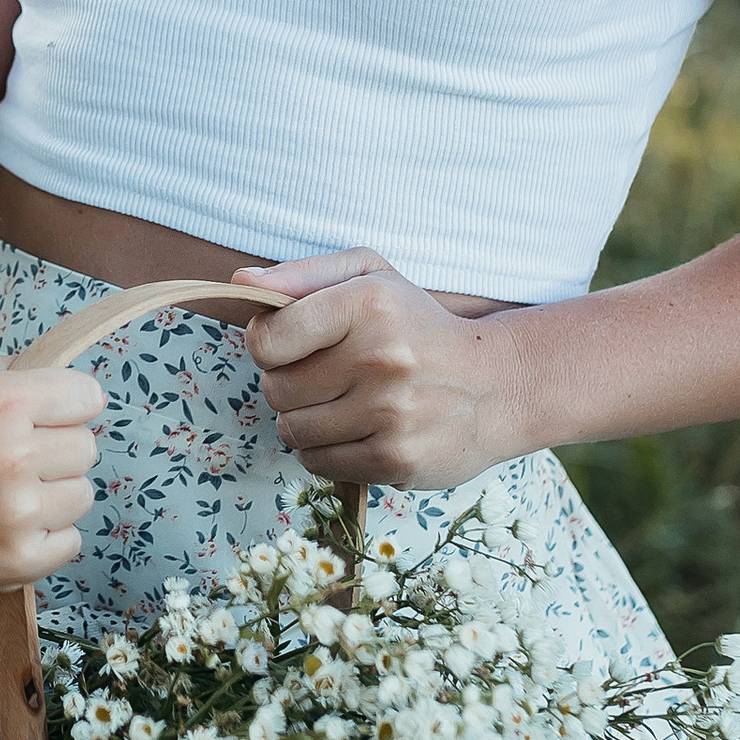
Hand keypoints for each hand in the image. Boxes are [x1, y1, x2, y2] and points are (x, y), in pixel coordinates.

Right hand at [0, 355, 101, 595]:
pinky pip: (71, 541)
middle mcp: (15, 455)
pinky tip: (5, 525)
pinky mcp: (20, 559)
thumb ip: (17, 371)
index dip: (67, 405)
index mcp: (4, 402)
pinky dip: (45, 536)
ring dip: (53, 494)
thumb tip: (73, 387)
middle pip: (87, 448)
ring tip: (4, 493)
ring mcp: (19, 512)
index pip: (88, 396)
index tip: (43, 416)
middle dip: (56, 450)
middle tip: (11, 458)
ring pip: (82, 495)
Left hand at [232, 252, 523, 488]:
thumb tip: (241, 279)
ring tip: (341, 404)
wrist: (498, 385)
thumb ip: (303, 275)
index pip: (268, 340)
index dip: (267, 344)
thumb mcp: (371, 277)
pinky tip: (357, 430)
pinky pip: (319, 464)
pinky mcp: (396, 458)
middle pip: (275, 389)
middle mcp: (381, 358)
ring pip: (293, 431)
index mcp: (368, 303)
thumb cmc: (419, 327)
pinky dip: (326, 451)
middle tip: (325, 376)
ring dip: (306, 421)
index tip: (290, 344)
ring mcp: (390, 413)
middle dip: (288, 384)